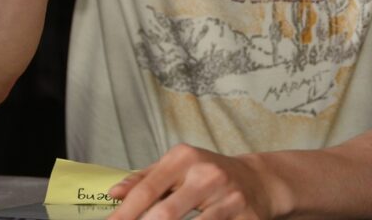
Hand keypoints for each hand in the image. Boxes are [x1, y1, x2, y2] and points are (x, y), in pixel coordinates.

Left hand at [109, 145, 273, 219]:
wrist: (258, 181)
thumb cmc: (208, 175)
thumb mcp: (178, 168)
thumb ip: (144, 179)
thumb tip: (114, 193)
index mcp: (184, 157)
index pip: (147, 189)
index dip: (125, 214)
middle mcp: (205, 173)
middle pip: (166, 213)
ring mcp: (227, 196)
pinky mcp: (245, 217)